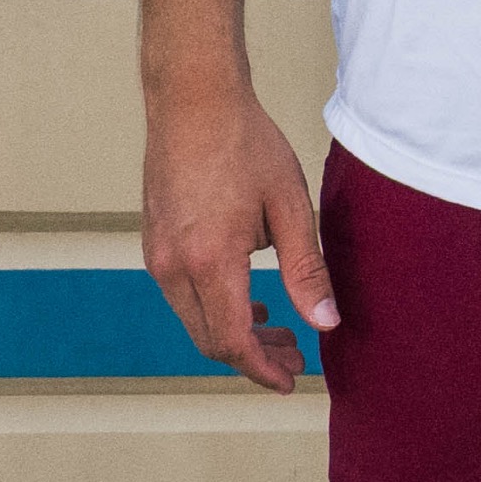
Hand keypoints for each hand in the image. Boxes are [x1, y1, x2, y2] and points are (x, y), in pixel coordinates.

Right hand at [141, 68, 336, 392]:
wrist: (194, 101)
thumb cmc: (245, 144)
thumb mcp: (290, 207)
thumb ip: (307, 270)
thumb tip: (326, 323)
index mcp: (210, 261)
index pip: (232, 342)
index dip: (261, 369)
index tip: (289, 380)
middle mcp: (174, 266)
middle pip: (209, 340)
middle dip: (253, 357)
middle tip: (295, 356)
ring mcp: (157, 256)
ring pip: (194, 321)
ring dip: (234, 334)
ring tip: (278, 328)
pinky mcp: (154, 244)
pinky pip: (182, 296)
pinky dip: (214, 309)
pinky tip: (249, 299)